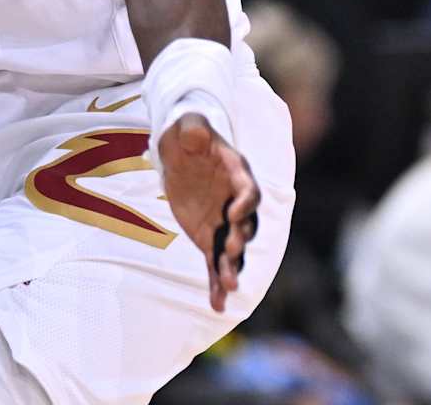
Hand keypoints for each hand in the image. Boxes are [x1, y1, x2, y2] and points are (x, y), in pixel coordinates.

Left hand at [158, 112, 260, 312]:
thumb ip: (193, 127)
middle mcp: (236, 204)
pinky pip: (215, 263)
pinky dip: (217, 283)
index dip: (245, 202)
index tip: (236, 211)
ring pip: (234, 249)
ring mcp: (224, 223)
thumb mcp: (187, 125)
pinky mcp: (210, 238)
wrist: (180, 152)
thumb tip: (195, 131)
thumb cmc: (187, 135)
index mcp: (237, 176)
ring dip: (232, 266)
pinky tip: (217, 305)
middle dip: (240, 238)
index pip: (249, 191)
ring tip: (229, 284)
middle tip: (231, 249)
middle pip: (246, 225)